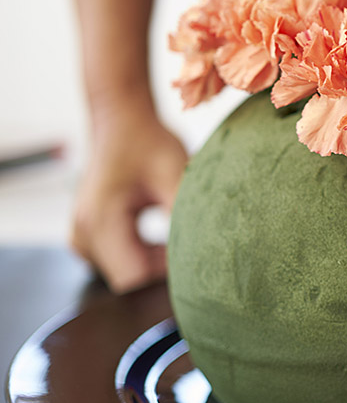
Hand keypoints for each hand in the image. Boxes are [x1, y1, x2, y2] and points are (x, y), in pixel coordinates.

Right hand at [71, 107, 186, 292]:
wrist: (122, 122)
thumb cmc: (148, 142)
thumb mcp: (177, 176)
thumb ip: (189, 218)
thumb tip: (206, 254)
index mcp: (99, 223)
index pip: (134, 280)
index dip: (167, 280)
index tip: (197, 265)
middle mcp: (84, 236)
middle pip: (132, 279)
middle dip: (166, 268)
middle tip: (194, 240)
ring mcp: (84, 239)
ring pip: (129, 272)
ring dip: (158, 259)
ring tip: (176, 225)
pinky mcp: (92, 238)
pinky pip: (124, 260)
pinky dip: (148, 251)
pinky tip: (164, 229)